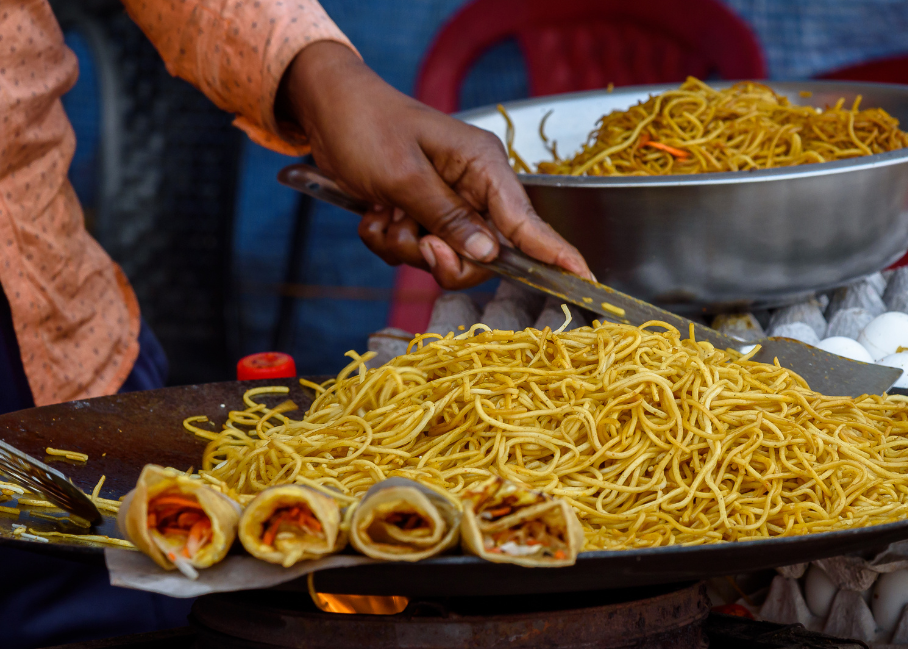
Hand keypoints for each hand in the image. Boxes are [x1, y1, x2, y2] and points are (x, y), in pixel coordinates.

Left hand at [279, 42, 590, 289]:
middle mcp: (473, 186)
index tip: (583, 280)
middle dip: (444, 257)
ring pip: (445, 255)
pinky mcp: (421, 212)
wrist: (324, 109)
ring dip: (406, 246)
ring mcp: (447, 201)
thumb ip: (448, 217)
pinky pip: (415, 250)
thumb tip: (490, 254)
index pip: (528, 221)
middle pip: (482, 253)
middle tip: (415, 240)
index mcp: (483, 165)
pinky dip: (389, 239)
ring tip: (383, 213)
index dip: (555, 254)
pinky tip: (373, 212)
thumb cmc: (365, 127)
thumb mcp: (403, 175)